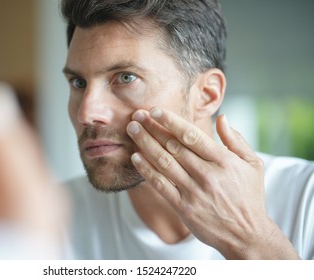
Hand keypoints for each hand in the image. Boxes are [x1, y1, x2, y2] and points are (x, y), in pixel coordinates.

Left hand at [126, 107, 298, 258]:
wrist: (247, 235)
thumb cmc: (249, 196)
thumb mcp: (253, 164)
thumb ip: (236, 140)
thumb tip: (222, 117)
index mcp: (224, 161)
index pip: (192, 135)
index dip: (171, 121)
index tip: (155, 110)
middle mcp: (207, 174)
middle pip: (173, 146)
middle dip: (152, 128)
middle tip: (136, 115)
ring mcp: (194, 192)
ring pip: (164, 163)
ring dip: (145, 144)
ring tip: (132, 130)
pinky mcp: (184, 208)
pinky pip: (161, 186)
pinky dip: (147, 171)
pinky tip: (136, 158)